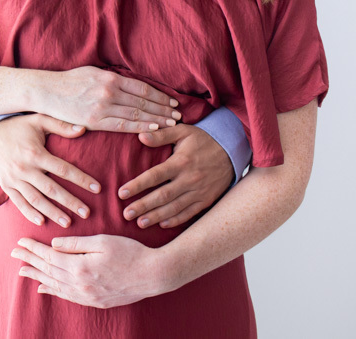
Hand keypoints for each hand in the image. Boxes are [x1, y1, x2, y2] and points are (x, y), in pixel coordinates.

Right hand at [0, 114, 99, 227]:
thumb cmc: (18, 127)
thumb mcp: (38, 120)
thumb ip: (60, 125)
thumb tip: (83, 129)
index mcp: (35, 153)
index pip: (63, 169)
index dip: (81, 179)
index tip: (97, 188)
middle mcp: (24, 168)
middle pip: (51, 189)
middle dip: (70, 202)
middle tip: (87, 213)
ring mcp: (14, 179)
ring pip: (36, 199)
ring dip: (52, 212)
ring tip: (68, 222)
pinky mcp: (6, 186)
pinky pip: (19, 202)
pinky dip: (29, 213)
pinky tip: (42, 221)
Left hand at [11, 234, 174, 307]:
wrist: (154, 275)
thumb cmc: (130, 253)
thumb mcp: (102, 242)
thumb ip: (75, 243)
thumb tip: (53, 244)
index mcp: (80, 267)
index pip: (49, 256)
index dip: (33, 249)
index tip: (20, 242)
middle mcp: (80, 284)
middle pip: (48, 271)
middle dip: (30, 261)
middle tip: (14, 254)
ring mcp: (87, 295)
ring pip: (55, 285)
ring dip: (37, 277)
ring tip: (22, 271)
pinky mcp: (95, 301)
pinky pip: (67, 296)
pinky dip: (53, 291)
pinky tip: (44, 287)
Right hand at [33, 67, 180, 133]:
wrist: (46, 91)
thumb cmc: (69, 81)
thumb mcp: (92, 72)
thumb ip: (112, 78)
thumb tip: (130, 84)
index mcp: (110, 78)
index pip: (142, 88)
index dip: (160, 96)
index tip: (173, 102)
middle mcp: (108, 91)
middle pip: (143, 101)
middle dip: (163, 109)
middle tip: (179, 116)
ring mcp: (102, 107)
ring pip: (136, 113)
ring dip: (156, 119)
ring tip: (171, 123)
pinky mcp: (94, 121)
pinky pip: (122, 125)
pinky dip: (140, 126)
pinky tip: (153, 128)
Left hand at [118, 124, 232, 228]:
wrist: (233, 150)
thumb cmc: (204, 140)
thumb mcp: (183, 131)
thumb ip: (161, 135)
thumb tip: (140, 136)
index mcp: (181, 162)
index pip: (154, 176)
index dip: (137, 185)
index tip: (121, 193)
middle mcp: (189, 179)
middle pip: (162, 196)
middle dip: (143, 206)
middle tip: (125, 214)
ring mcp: (199, 191)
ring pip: (174, 207)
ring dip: (156, 216)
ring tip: (140, 223)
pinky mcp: (207, 200)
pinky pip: (190, 213)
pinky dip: (176, 220)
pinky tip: (162, 224)